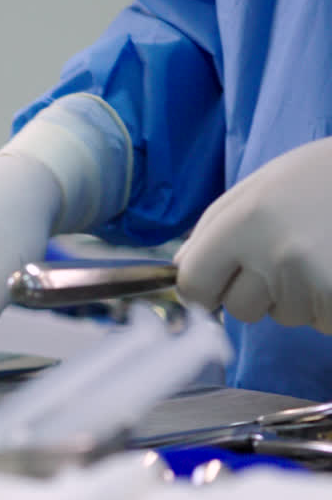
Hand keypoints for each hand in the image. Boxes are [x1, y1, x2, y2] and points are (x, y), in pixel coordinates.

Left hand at [176, 138, 331, 331]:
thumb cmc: (321, 178)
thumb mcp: (261, 185)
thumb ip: (215, 227)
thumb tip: (181, 271)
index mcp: (245, 221)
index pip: (194, 284)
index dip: (203, 289)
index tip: (214, 285)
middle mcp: (275, 255)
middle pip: (238, 309)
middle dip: (255, 292)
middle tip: (286, 254)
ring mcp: (312, 283)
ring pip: (282, 316)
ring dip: (296, 296)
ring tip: (321, 253)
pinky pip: (319, 322)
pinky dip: (327, 304)